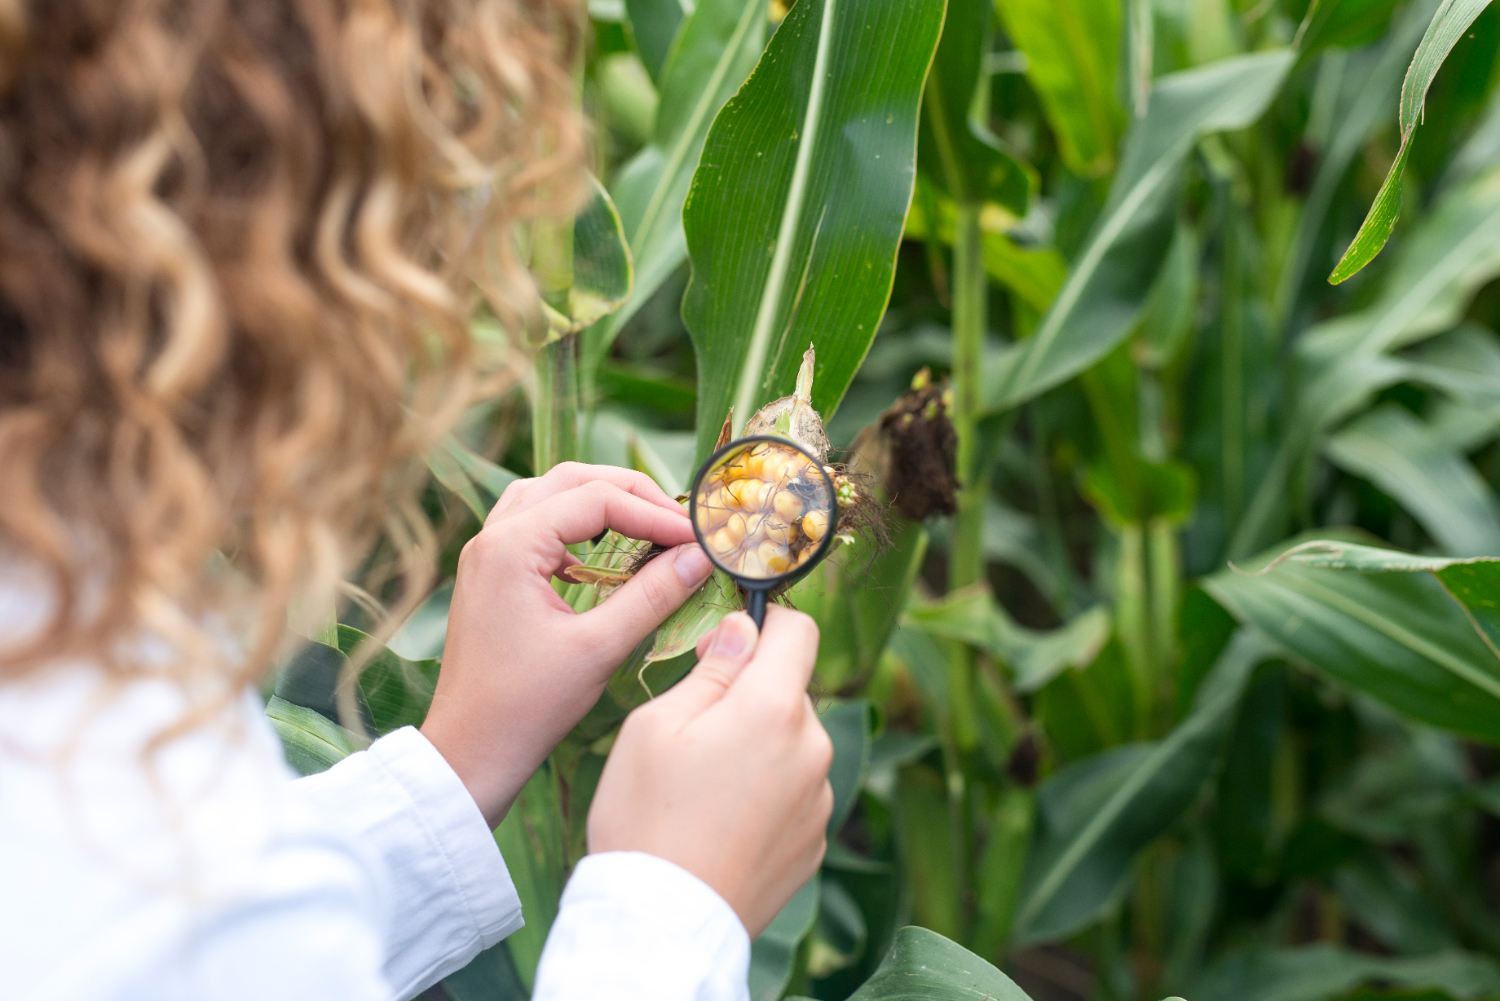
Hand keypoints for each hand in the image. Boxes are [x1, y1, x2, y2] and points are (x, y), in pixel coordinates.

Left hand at [421, 462, 714, 827]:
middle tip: (678, 523)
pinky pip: (537, 525)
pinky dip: (577, 528)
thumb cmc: (526, 707)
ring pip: (551, 495)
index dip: (655, 514)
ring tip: (648, 527)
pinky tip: (606, 558)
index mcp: (512, 545)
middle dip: (631, 494)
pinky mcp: (492, 575)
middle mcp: (493, 537)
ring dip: (601, 503)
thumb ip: (653, 595)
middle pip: (572, 481)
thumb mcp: (599, 648)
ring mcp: (487, 554)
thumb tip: (699, 557)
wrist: (470, 752)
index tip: (698, 538)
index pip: (598, 499)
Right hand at [586, 607, 833, 936]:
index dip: (764, 625)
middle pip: (792, 691)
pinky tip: (722, 821)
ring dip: (761, 746)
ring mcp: (819, 799)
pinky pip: (795, 792)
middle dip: (751, 695)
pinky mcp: (815, 840)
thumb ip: (711, 669)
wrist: (663, 922)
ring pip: (794, 743)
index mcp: (774, 709)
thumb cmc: (646, 818)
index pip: (801, 632)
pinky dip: (767, 793)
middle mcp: (813, 749)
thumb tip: (742, 630)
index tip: (727, 644)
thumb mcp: (656, 725)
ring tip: (704, 787)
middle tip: (695, 729)